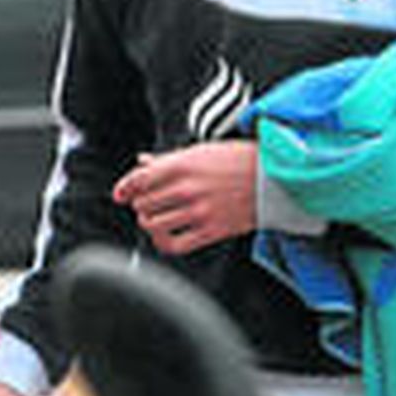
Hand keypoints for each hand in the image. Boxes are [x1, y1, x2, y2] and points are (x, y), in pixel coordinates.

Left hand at [111, 141, 257, 255]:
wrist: (274, 177)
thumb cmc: (238, 160)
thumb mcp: (200, 151)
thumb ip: (168, 159)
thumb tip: (141, 161)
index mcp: (182, 165)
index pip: (139, 180)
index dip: (124, 188)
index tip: (120, 194)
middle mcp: (188, 189)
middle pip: (143, 204)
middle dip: (140, 204)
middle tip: (146, 203)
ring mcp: (200, 212)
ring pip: (153, 225)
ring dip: (149, 222)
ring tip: (155, 218)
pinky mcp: (212, 231)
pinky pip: (174, 245)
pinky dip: (162, 242)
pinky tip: (165, 235)